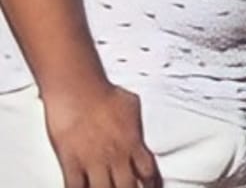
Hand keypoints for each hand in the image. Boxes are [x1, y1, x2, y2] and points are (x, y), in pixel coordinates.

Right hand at [43, 80, 158, 187]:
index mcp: (133, 143)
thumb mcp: (131, 105)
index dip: (152, 185)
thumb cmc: (103, 93)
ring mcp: (94, 162)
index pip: (149, 173)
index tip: (151, 187)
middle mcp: (116, 156)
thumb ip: (136, 125)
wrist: (77, 89)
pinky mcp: (72, 165)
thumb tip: (139, 132)